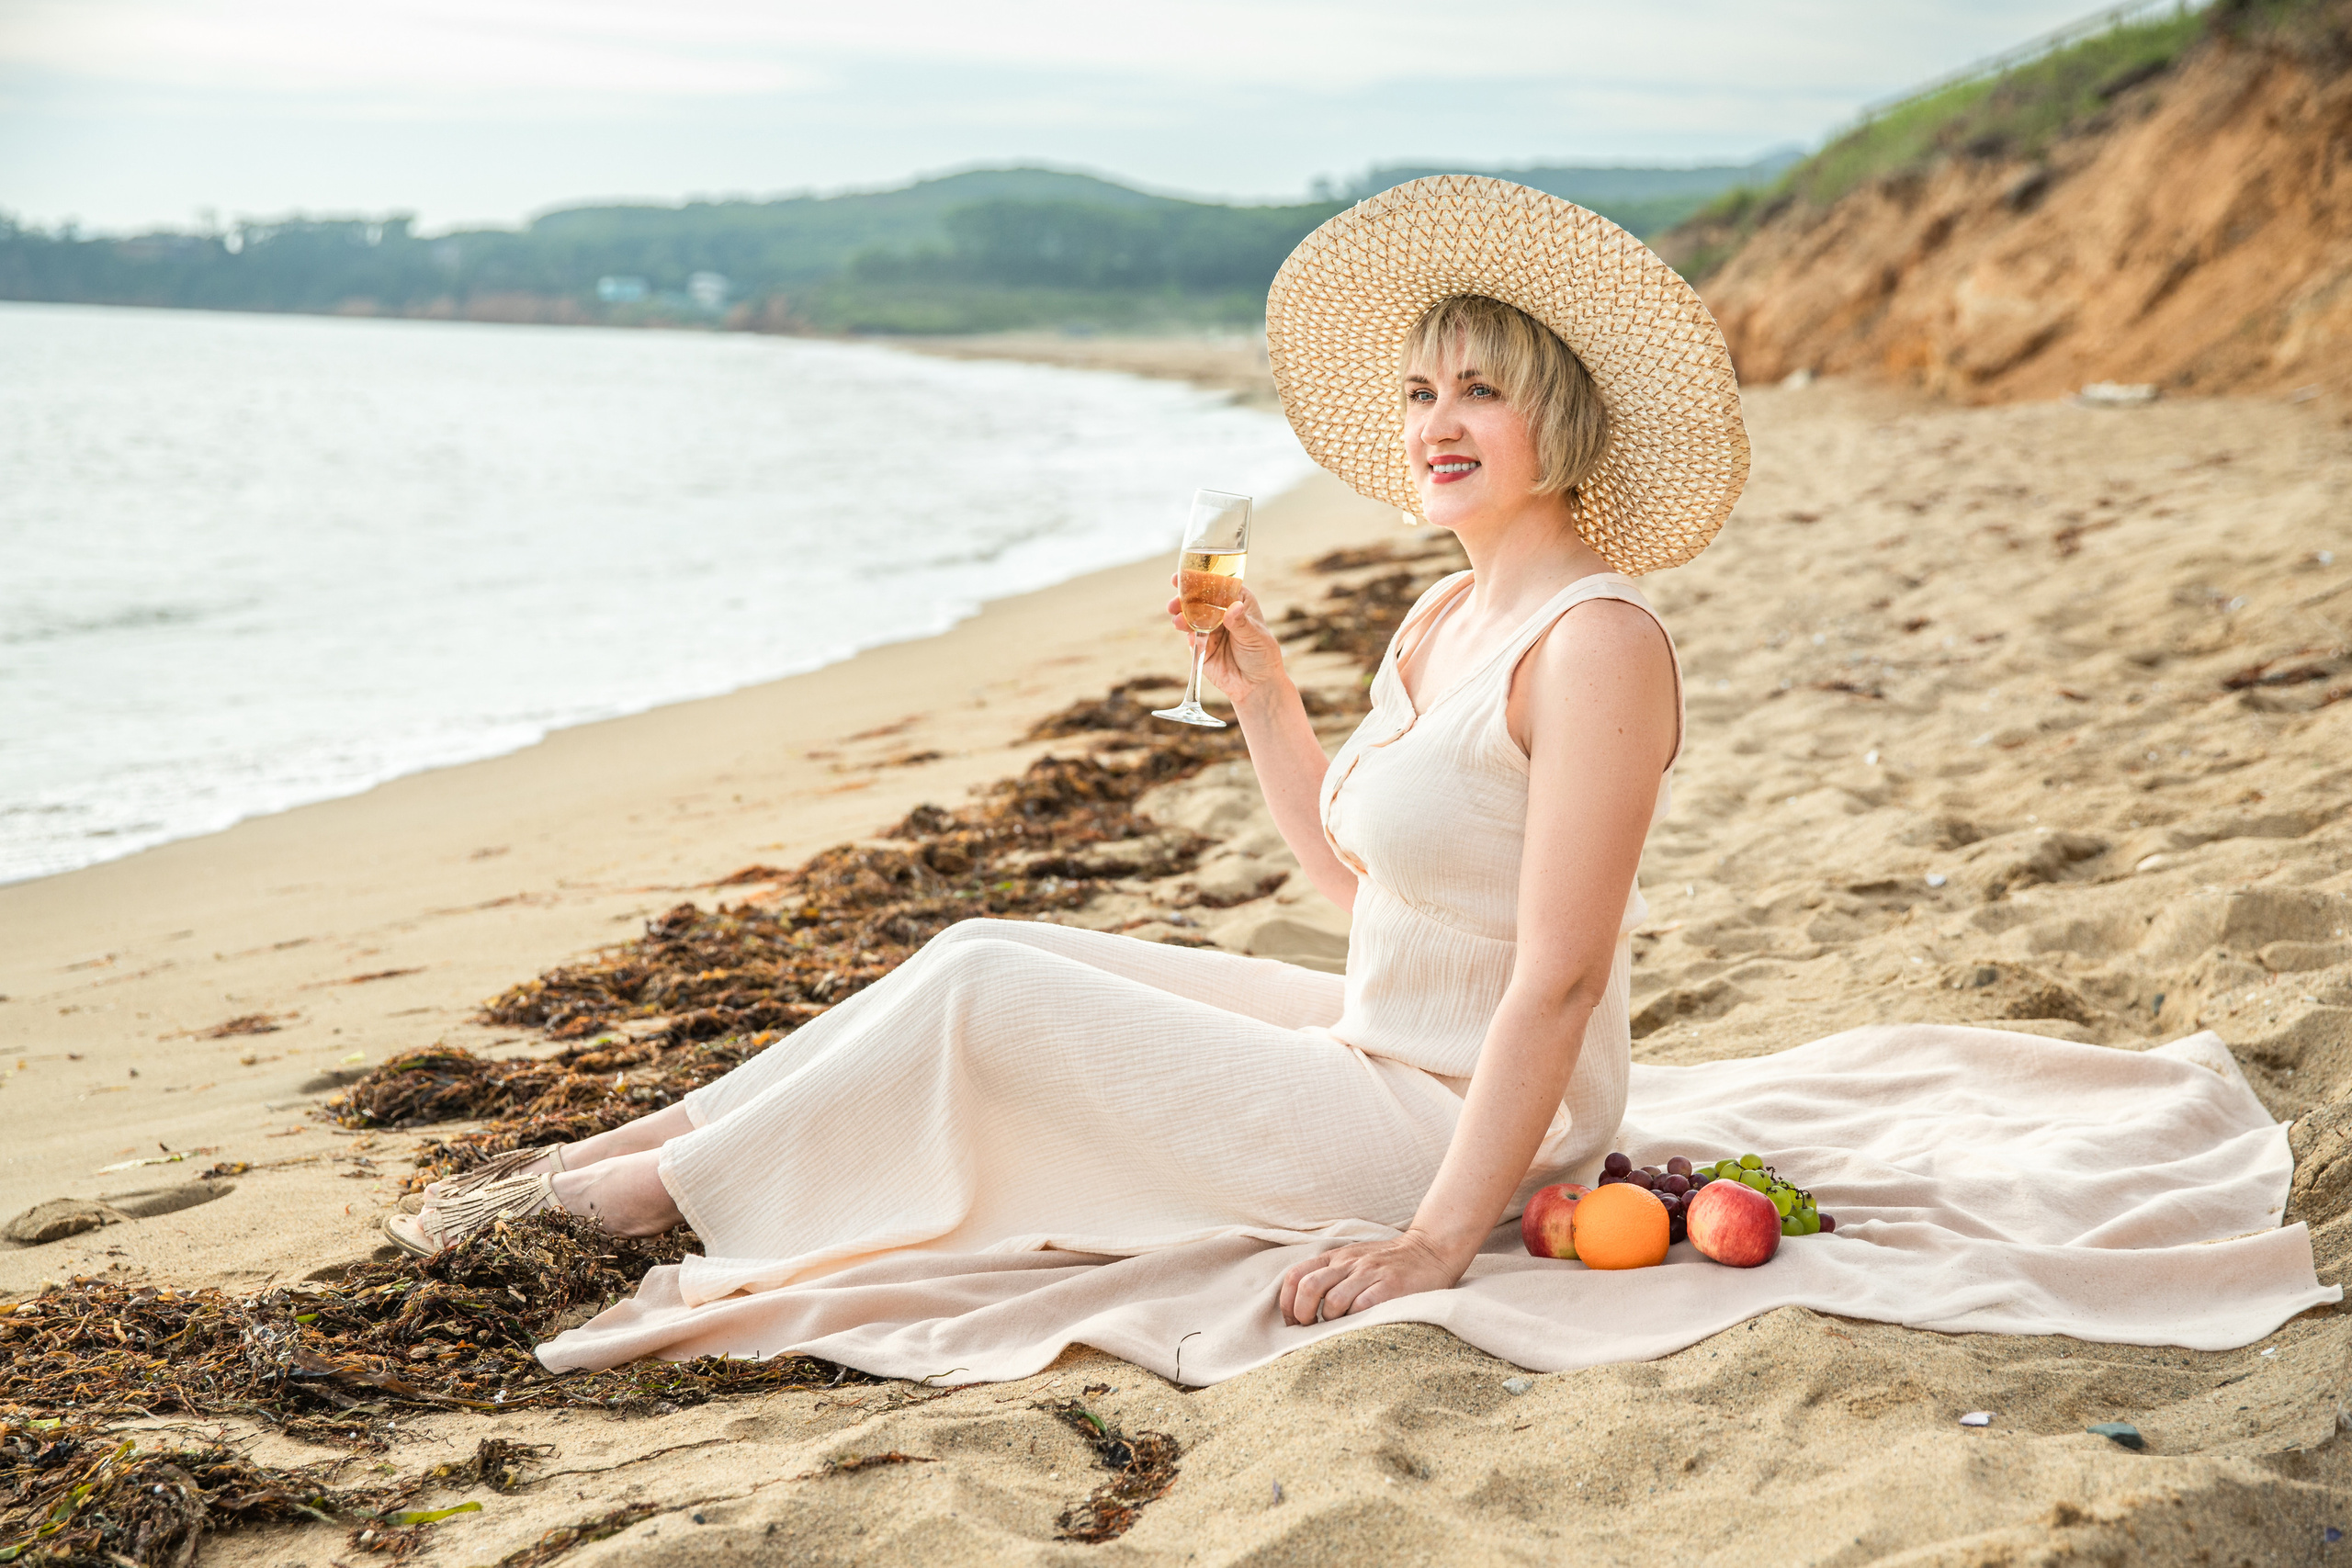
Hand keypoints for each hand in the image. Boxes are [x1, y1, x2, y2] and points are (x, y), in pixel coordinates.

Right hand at [1165, 575, 1288, 707]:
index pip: (1218, 584)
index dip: (1202, 577)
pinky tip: (1183, 630)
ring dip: (1181, 613)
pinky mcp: (1201, 646)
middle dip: (1185, 595)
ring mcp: (1209, 629)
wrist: (1256, 686)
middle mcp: (1221, 612)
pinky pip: (1190, 635)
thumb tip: (1232, 608)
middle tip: (1175, 596)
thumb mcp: (1255, 636)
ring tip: (1177, 617)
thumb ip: (1241, 622)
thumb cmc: (1263, 655)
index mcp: (1238, 601)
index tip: (1186, 574)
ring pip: (1191, 615)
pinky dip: (1185, 631)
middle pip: (1199, 598)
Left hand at [1277, 1231, 1463, 1325]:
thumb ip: (1332, 1275)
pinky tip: (1358, 1328)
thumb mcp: (1354, 1259)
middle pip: (1308, 1288)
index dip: (1287, 1303)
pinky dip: (1354, 1322)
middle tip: (1311, 1330)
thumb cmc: (1388, 1262)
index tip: (1293, 1323)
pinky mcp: (1390, 1287)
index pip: (1295, 1275)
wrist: (1431, 1249)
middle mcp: (1348, 1262)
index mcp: (1336, 1257)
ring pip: (1334, 1301)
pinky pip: (1363, 1307)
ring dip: (1330, 1322)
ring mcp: (1369, 1274)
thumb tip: (1304, 1306)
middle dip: (1303, 1315)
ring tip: (1337, 1331)